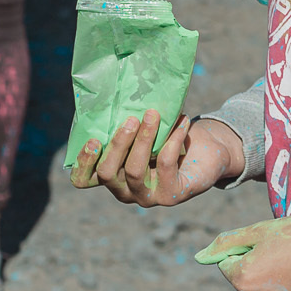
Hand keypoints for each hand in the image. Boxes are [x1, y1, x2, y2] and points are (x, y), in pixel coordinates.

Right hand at [68, 108, 239, 205]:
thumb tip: (123, 94)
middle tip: (131, 119)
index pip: (84, 180)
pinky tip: (183, 121)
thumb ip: (129, 125)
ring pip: (134, 170)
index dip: (83, 163)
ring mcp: (147, 197)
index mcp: (113, 175)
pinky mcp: (171, 195)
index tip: (93, 140)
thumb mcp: (145, 131)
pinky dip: (172, 139)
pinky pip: (165, 165)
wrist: (208, 154)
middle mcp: (125, 191)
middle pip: (107, 173)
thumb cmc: (169, 138)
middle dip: (117, 143)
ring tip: (153, 115)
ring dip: (143, 139)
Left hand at [196, 210, 290, 290]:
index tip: (271, 240)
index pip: (228, 263)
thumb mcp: (261, 230)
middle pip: (245, 280)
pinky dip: (287, 289)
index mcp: (245, 279)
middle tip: (285, 249)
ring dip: (272, 278)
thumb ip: (226, 243)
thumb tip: (198, 257)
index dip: (247, 247)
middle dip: (258, 265)